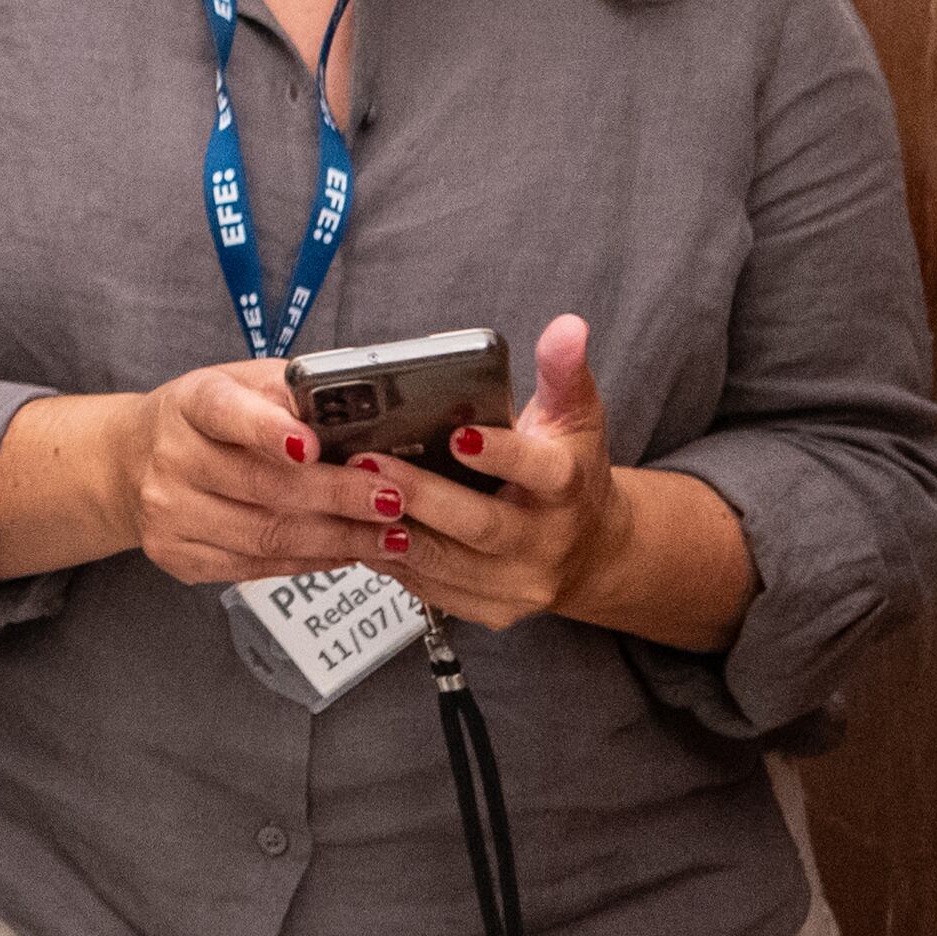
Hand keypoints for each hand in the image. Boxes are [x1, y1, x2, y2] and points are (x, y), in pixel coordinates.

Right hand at [122, 357, 412, 588]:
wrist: (135, 459)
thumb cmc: (208, 419)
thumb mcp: (244, 384)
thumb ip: (293, 393)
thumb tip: (363, 414)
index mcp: (191, 402)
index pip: (226, 412)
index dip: (268, 430)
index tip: (310, 446)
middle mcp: (170, 456)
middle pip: (262, 485)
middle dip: (338, 496)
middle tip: (392, 501)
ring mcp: (168, 511)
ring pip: (265, 535)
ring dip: (337, 539)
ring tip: (389, 537)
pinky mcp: (175, 554)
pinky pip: (254, 567)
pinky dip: (310, 562)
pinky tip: (345, 552)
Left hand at [382, 317, 621, 630]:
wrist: (592, 550)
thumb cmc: (569, 469)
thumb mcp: (574, 417)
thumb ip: (563, 371)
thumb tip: (566, 326)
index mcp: (569, 488)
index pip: (541, 472)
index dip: (499, 455)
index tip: (458, 435)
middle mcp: (546, 542)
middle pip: (479, 524)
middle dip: (419, 494)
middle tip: (364, 463)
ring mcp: (517, 584)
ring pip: (444, 562)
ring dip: (389, 529)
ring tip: (343, 494)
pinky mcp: (489, 609)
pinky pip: (429, 586)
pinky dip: (388, 558)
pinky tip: (353, 527)